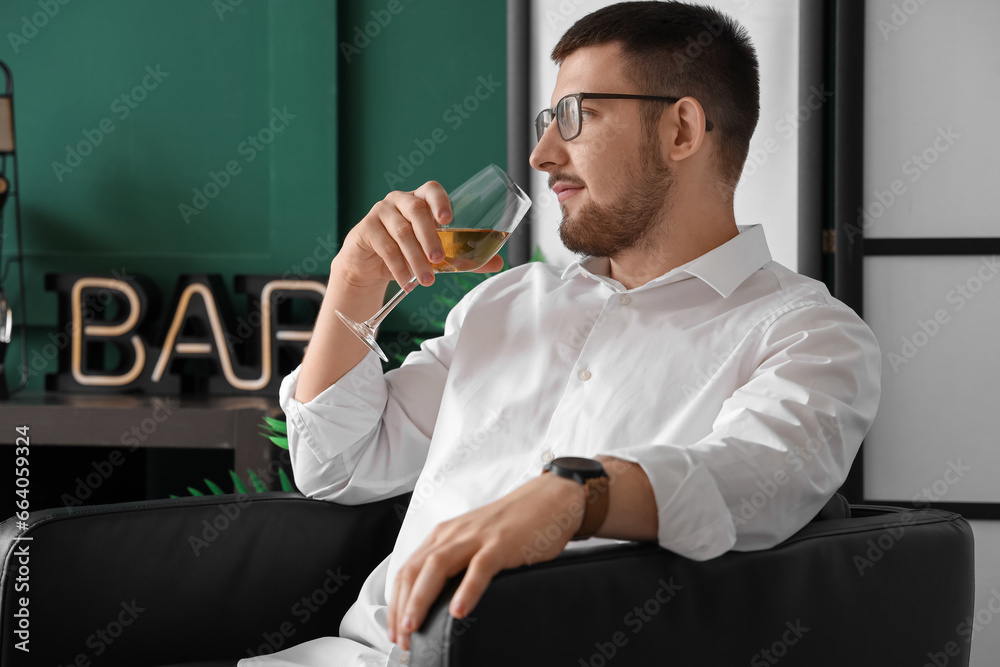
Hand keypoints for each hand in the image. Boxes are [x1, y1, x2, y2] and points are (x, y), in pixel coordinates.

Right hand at [336, 181, 504, 290]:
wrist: (370, 265)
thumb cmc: (407, 253)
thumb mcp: (436, 255)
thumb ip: (463, 257)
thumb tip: (499, 263)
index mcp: (420, 200)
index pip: (431, 189)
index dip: (440, 200)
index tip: (448, 219)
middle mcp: (399, 201)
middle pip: (416, 210)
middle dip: (430, 236)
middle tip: (439, 260)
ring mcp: (380, 213)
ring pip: (400, 232)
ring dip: (415, 258)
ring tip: (427, 280)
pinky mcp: (365, 229)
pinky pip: (384, 247)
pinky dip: (398, 268)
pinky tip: (407, 283)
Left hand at [386, 473, 585, 650]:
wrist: (546, 500)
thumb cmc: (510, 527)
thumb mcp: (471, 542)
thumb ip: (453, 565)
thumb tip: (436, 603)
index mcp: (442, 536)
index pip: (406, 571)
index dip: (395, 603)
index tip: (395, 631)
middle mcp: (452, 535)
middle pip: (414, 571)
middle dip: (401, 607)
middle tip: (401, 638)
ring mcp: (476, 538)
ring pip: (437, 567)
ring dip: (420, 599)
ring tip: (414, 627)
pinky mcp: (501, 544)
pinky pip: (479, 568)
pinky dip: (467, 590)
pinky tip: (459, 611)